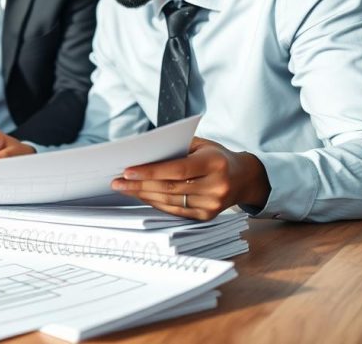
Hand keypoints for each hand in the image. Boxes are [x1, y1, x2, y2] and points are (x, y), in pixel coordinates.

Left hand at [110, 137, 270, 220]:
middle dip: (139, 185)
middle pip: (170, 187)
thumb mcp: (201, 145)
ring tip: (124, 188)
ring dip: (143, 195)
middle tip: (117, 182)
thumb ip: (176, 148)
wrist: (244, 178)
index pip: (177, 169)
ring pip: (170, 201)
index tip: (127, 171)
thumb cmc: (216, 156)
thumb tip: (142, 155)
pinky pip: (175, 211)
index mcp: (215, 163)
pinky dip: (155, 203)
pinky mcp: (207, 216)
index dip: (151, 171)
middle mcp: (216, 186)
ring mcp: (212, 205)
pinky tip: (141, 195)